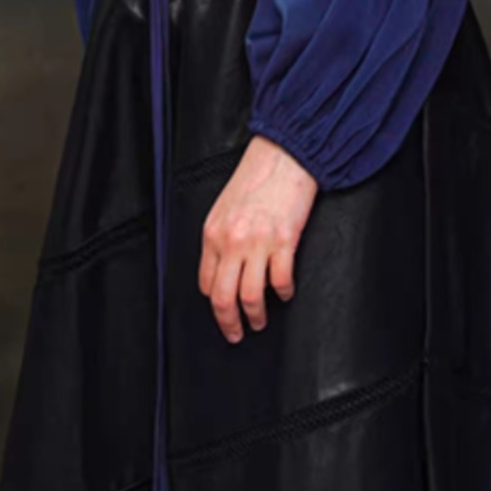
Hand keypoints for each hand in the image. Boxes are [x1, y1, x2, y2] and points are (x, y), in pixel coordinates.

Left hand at [198, 134, 318, 342]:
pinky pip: (281, 280)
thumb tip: (222, 269)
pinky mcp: (284, 241)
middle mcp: (232, 241)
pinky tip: (285, 293)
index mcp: (213, 233)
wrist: (283, 156)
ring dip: (255, 316)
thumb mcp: (224, 208)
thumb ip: (221, 238)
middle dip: (229, 323)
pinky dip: (283, 293)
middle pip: (223, 297)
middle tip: (236, 334)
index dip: (214, 302)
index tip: (222, 311)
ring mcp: (258, 243)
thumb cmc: (255, 179)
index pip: (206, 282)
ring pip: (251, 296)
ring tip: (260, 322)